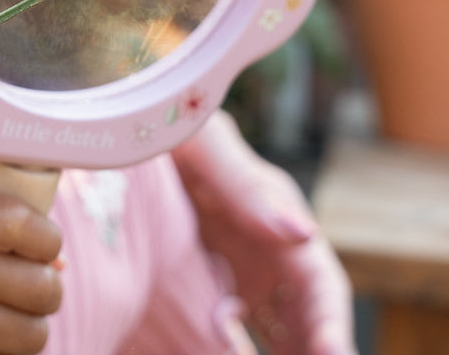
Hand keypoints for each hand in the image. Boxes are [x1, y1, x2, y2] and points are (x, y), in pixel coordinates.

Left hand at [173, 111, 357, 354]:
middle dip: (318, 350)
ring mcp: (236, 265)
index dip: (332, 322)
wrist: (124, 124)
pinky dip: (235, 350)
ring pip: (277, 327)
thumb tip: (303, 232)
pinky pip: (233, 327)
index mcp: (274, 212)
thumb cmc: (168, 124)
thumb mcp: (202, 143)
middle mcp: (265, 245)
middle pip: (307, 315)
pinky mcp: (205, 277)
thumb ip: (245, 185)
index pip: (319, 281)